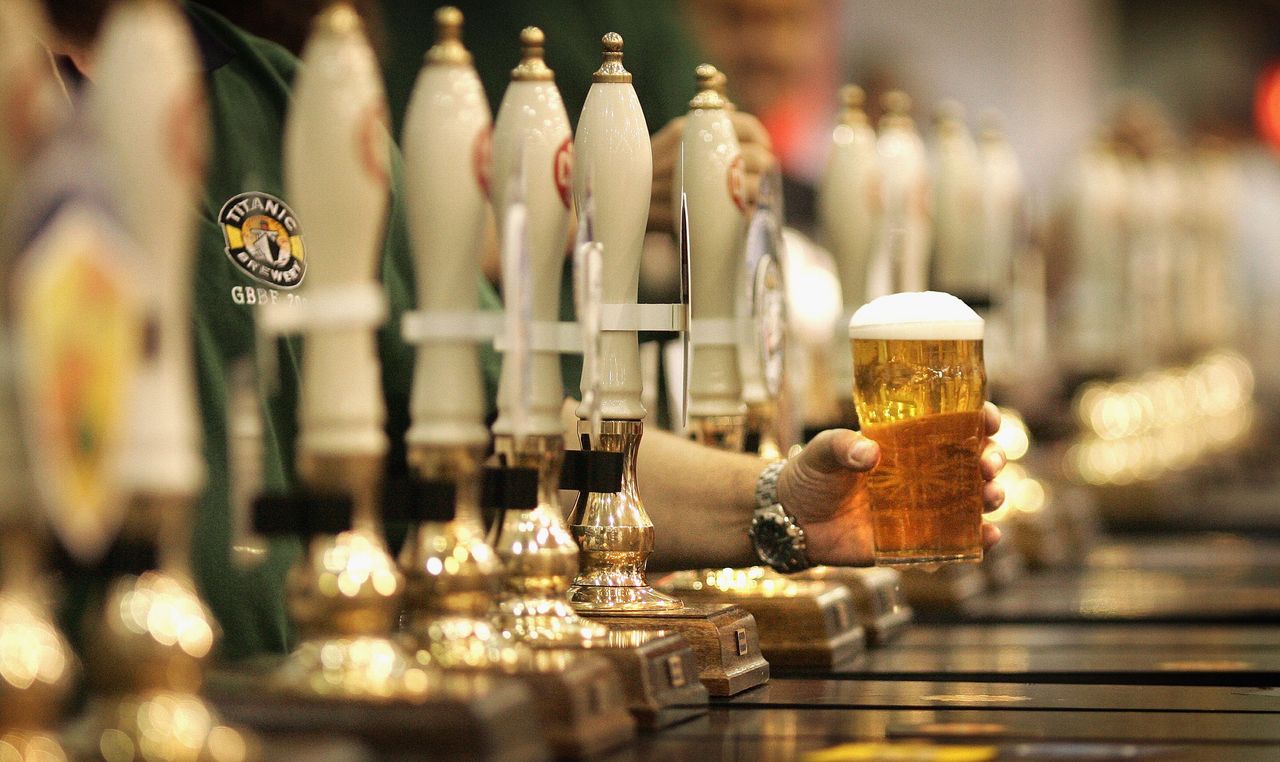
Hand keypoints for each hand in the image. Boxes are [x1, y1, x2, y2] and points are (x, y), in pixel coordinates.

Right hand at [648, 111, 776, 234]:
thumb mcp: (669, 140)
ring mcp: (701, 180)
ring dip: (759, 196)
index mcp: (693, 127)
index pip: (747, 125)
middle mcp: (700, 149)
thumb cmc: (645, 172)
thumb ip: (700, 127)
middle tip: (761, 183)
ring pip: (753, 186)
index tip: (764, 153)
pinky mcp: (699, 208)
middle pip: (757, 157)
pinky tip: (740, 218)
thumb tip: (732, 111)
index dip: (763, 141)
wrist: (618, 200)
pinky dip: (747, 216)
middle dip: (766, 173)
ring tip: (750, 202)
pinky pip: (739, 212)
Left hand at [776, 402, 1006, 566]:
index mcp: (908, 442)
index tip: (989, 419)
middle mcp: (924, 474)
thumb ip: (841, 446)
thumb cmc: (810, 475)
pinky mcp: (916, 542)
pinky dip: (976, 541)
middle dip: (992, 460)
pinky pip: (954, 543)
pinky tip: (987, 537)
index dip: (980, 420)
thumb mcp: (822, 451)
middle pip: (974, 462)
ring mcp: (923, 508)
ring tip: (991, 496)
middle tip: (988, 464)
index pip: (955, 425)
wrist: (792, 520)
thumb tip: (870, 453)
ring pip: (973, 502)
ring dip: (991, 498)